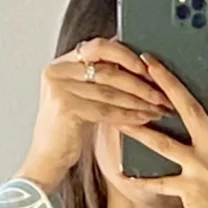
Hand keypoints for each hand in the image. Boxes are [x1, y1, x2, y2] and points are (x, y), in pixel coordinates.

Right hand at [19, 39, 171, 191]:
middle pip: (107, 69)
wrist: (47, 160)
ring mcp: (59, 88)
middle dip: (139, 82)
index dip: (126, 55)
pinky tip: (144, 119)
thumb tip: (136, 60)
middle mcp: (57, 71)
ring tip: (158, 107)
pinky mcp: (65, 107)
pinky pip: (106, 110)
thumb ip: (98, 77)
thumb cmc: (68, 130)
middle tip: (161, 92)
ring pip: (110, 91)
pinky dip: (128, 115)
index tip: (149, 66)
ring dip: (139, 100)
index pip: (99, 47)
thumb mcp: (81, 97)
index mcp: (61, 63)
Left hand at [128, 32, 207, 207]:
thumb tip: (204, 116)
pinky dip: (141, 177)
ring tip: (119, 113)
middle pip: (190, 105)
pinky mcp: (192, 189)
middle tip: (146, 59)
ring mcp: (206, 167)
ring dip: (140, 126)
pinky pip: (159, 180)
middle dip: (166, 80)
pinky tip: (124, 170)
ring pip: (166, 140)